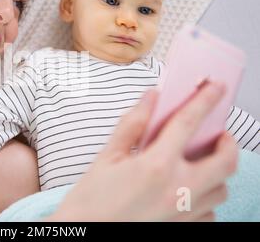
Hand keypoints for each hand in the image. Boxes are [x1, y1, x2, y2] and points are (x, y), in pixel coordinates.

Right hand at [50, 83, 237, 221]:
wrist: (86, 230)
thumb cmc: (92, 197)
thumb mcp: (108, 155)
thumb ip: (132, 124)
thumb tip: (151, 98)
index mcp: (156, 165)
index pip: (188, 123)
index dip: (205, 100)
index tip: (216, 87)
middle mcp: (177, 189)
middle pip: (224, 161)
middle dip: (228, 142)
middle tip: (220, 134)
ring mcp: (183, 212)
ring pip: (221, 189)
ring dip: (217, 172)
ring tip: (202, 163)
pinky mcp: (182, 227)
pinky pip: (210, 211)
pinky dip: (206, 197)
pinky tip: (188, 189)